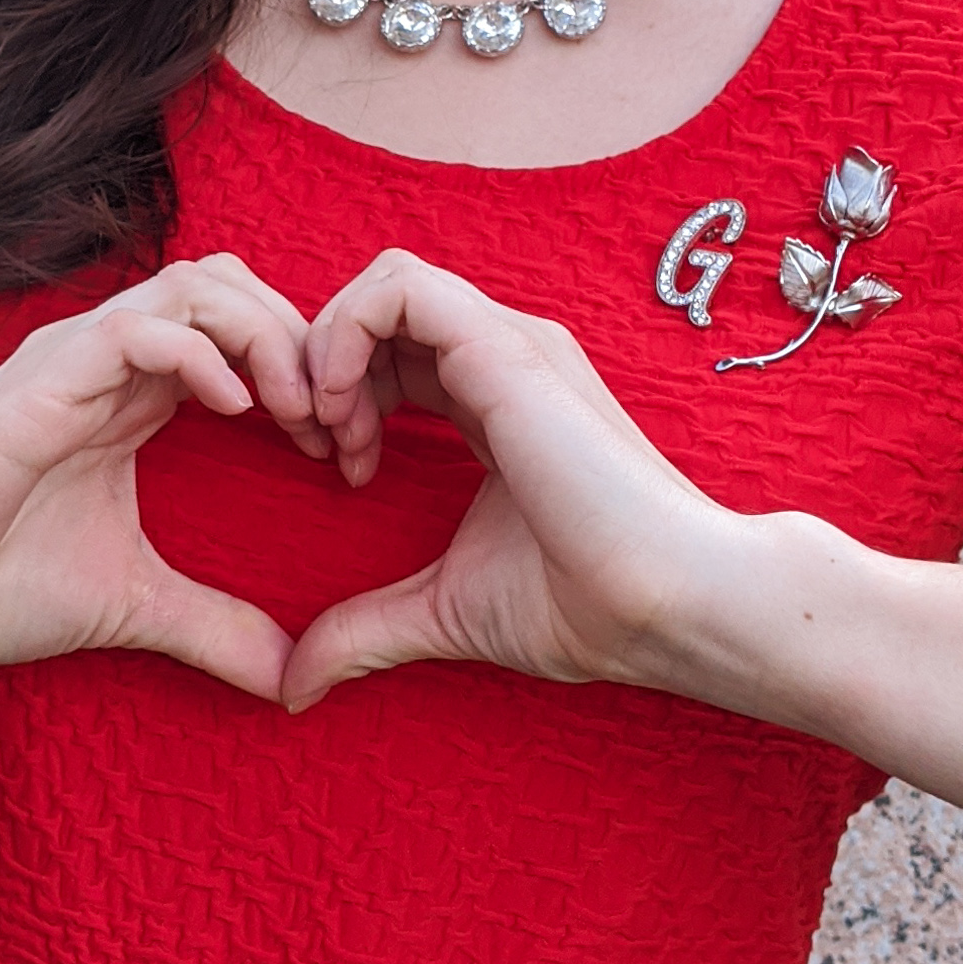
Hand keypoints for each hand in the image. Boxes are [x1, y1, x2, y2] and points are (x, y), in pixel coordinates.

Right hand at [0, 257, 323, 702]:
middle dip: (301, 341)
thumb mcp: (133, 607)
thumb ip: (214, 629)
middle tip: (340, 424)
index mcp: (133, 395)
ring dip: (264, 336)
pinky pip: (136, 328)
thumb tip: (292, 679)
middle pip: (232, 285)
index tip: (346, 450)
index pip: (240, 330)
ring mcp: (73, 361)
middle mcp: (107, 361)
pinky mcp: (41, 380)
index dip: (306, 373)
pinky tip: (236, 411)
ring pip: (195, 285)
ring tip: (299, 410)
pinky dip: (199, 353)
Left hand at [285, 251, 729, 707]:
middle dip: (323, 363)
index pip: (398, 347)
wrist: (668, 604)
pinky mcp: (504, 349)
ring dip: (328, 344)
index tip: (338, 471)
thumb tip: (294, 685)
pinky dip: (343, 335)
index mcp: (495, 398)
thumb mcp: (444, 612)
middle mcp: (503, 357)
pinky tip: (343, 415)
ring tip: (326, 428)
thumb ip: (367, 629)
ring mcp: (509, 344)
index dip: (344, 392)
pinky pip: (399, 289)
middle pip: (383, 306)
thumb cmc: (584, 606)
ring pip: (386, 278)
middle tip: (314, 444)